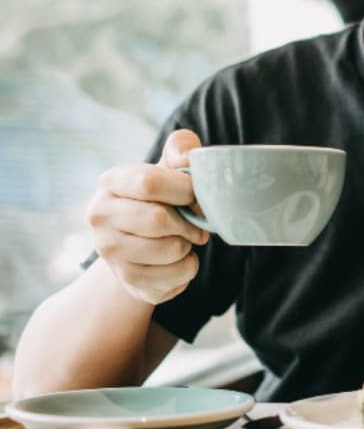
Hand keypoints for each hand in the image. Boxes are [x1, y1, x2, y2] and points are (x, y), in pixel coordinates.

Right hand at [87, 129, 208, 304]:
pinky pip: (177, 276)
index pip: (149, 182)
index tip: (196, 194)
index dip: (184, 188)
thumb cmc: (162, 195)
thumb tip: (185, 158)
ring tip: (183, 237)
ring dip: (190, 244)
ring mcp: (110, 253)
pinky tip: (178, 259)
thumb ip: (182, 147)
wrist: (141, 241)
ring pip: (170, 250)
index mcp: (111, 182)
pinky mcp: (128, 281)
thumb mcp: (170, 165)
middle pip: (158, 220)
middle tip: (198, 221)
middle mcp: (100, 217)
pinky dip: (189, 266)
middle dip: (190, 221)